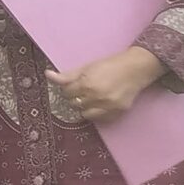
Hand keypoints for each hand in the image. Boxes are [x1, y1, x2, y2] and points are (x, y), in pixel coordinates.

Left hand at [47, 46, 163, 123]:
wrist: (136, 69)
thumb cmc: (110, 65)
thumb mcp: (87, 67)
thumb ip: (67, 75)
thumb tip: (47, 75)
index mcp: (87, 84)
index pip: (67, 92)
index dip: (69, 88)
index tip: (75, 84)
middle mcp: (97, 97)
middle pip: (74, 103)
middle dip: (76, 97)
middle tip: (85, 89)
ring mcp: (107, 107)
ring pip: (84, 113)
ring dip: (85, 106)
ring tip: (92, 97)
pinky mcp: (117, 113)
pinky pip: (98, 119)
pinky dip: (96, 112)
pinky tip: (101, 103)